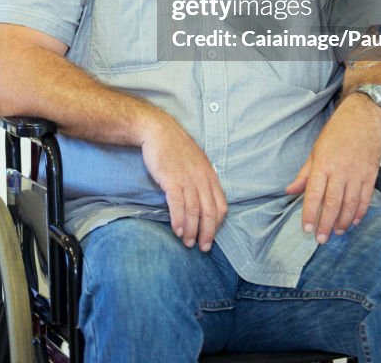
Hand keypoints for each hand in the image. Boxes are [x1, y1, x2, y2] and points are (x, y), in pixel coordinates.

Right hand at [140, 114, 226, 251]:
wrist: (159, 131)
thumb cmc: (176, 148)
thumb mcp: (196, 162)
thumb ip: (202, 180)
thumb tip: (204, 200)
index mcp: (210, 175)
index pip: (221, 205)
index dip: (217, 224)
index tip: (211, 236)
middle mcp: (201, 178)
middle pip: (209, 211)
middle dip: (207, 233)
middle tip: (203, 248)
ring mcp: (187, 178)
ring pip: (194, 210)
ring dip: (192, 230)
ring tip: (188, 243)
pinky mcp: (171, 179)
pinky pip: (177, 203)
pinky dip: (178, 219)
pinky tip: (177, 230)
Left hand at [286, 94, 380, 242]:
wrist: (363, 117)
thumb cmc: (338, 131)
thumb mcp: (316, 149)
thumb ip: (305, 173)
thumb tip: (290, 190)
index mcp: (323, 164)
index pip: (314, 194)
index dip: (310, 213)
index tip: (307, 228)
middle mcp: (340, 170)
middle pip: (333, 204)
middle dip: (326, 224)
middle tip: (321, 239)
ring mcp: (357, 173)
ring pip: (350, 204)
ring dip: (343, 222)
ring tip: (336, 232)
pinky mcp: (371, 174)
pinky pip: (366, 198)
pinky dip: (360, 212)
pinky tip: (354, 221)